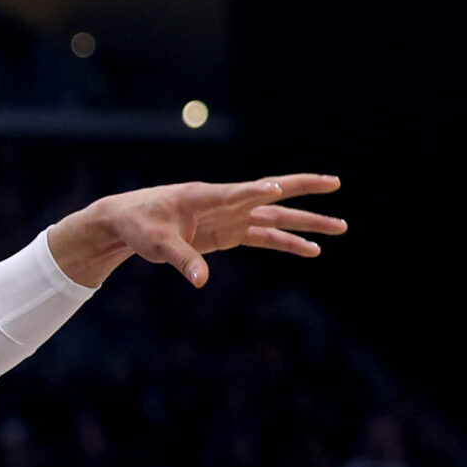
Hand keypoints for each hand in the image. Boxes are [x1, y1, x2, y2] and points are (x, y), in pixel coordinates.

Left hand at [51, 174, 344, 288]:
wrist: (126, 222)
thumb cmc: (139, 225)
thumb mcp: (156, 244)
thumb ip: (182, 260)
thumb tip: (202, 281)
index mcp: (205, 197)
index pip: (238, 192)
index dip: (257, 191)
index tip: (278, 188)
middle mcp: (224, 203)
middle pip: (271, 196)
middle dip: (304, 192)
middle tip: (337, 185)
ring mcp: (229, 217)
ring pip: (274, 219)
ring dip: (305, 224)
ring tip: (340, 228)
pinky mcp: (227, 233)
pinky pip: (263, 238)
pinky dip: (286, 244)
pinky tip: (310, 251)